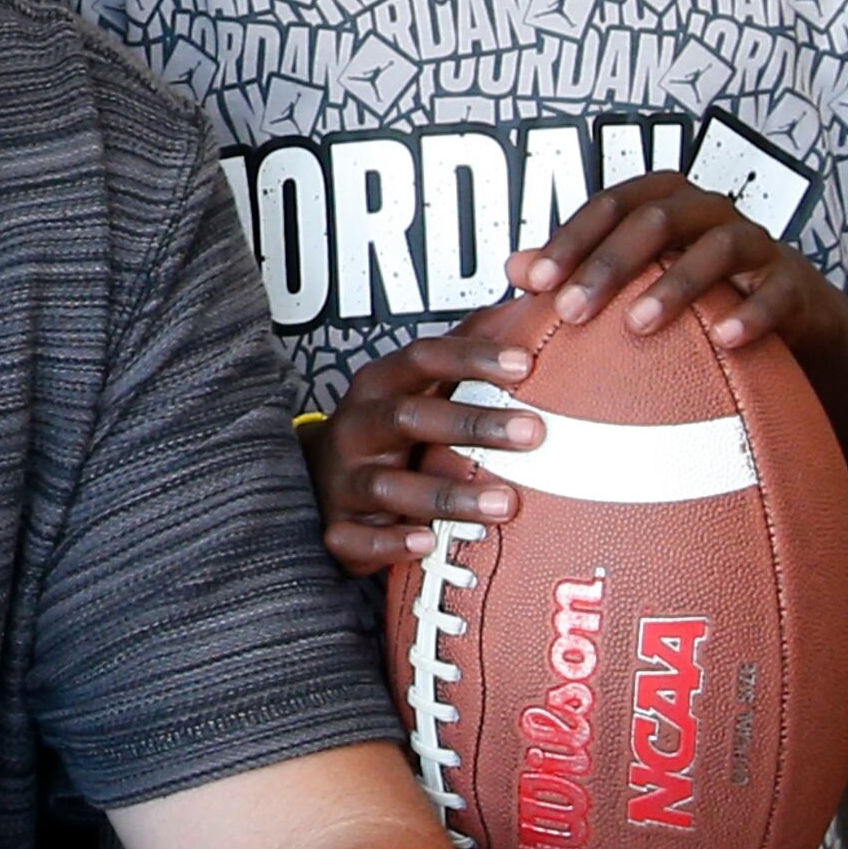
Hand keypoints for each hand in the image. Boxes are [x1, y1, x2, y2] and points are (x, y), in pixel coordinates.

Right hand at [304, 319, 545, 574]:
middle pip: (409, 418)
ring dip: (449, 494)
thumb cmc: (384, 431)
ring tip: (506, 503)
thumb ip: (462, 352)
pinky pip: (358, 541)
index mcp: (378, 387)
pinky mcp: (338, 531)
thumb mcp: (411, 387)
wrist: (314, 482)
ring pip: (391, 486)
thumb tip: (527, 304)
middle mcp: (357, 429)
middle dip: (472, 423)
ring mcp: (345, 481)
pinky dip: (390, 544)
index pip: (421, 359)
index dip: (470, 358)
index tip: (523, 363)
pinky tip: (426, 543)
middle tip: (533, 433)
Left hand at [511, 172, 842, 356]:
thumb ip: (579, 266)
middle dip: (607, 264)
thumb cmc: (693, 281)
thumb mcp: (637, 272)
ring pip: (715, 248)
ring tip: (636, 325)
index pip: (607, 206)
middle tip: (570, 312)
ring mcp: (753, 241)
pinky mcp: (791, 281)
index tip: (532, 282)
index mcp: (663, 198)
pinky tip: (726, 341)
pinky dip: (751, 313)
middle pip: (654, 221)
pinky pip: (774, 293)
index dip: (569, 239)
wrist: (786, 306)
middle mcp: (707, 209)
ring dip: (674, 285)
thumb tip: (513, 269)